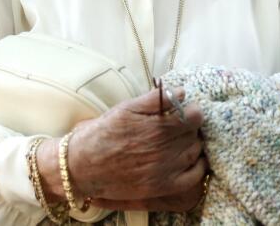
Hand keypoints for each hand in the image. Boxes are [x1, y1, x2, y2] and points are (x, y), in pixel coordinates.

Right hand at [37, 86, 208, 212]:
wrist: (82, 166)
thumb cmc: (104, 133)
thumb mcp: (126, 108)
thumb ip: (155, 99)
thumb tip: (181, 92)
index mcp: (157, 126)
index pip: (195, 116)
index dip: (191, 111)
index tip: (183, 113)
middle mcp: (164, 148)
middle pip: (195, 133)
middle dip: (189, 128)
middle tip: (177, 128)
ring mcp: (164, 169)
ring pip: (196, 151)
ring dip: (191, 144)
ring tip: (177, 143)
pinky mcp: (162, 186)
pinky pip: (194, 176)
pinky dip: (197, 166)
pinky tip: (187, 160)